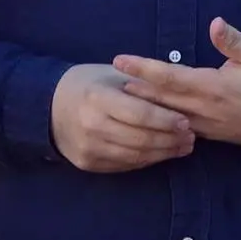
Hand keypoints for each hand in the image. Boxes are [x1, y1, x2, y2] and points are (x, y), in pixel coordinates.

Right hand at [51, 62, 196, 172]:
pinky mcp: (87, 163)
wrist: (49, 106)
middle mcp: (91, 125)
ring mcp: (88, 147)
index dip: (166, 120)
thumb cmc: (89, 85)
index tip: (186, 122)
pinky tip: (161, 154)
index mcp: (97, 98)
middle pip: (140, 139)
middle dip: (170, 140)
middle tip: (191, 138)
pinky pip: (124, 165)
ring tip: (182, 147)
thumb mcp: (113, 75)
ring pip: (135, 156)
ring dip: (163, 153)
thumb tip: (181, 92)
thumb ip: (143, 84)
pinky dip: (146, 160)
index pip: (140, 114)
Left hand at [115, 20, 240, 149]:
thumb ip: (234, 41)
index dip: (143, 68)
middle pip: (160, 98)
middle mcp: (204, 109)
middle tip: (108, 78)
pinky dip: (159, 119)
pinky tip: (147, 115)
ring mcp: (205, 125)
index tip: (120, 60)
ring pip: (166, 115)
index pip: (170, 76)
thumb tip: (214, 22)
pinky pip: (177, 127)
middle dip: (133, 87)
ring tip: (121, 94)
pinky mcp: (209, 134)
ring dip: (142, 105)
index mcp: (213, 87)